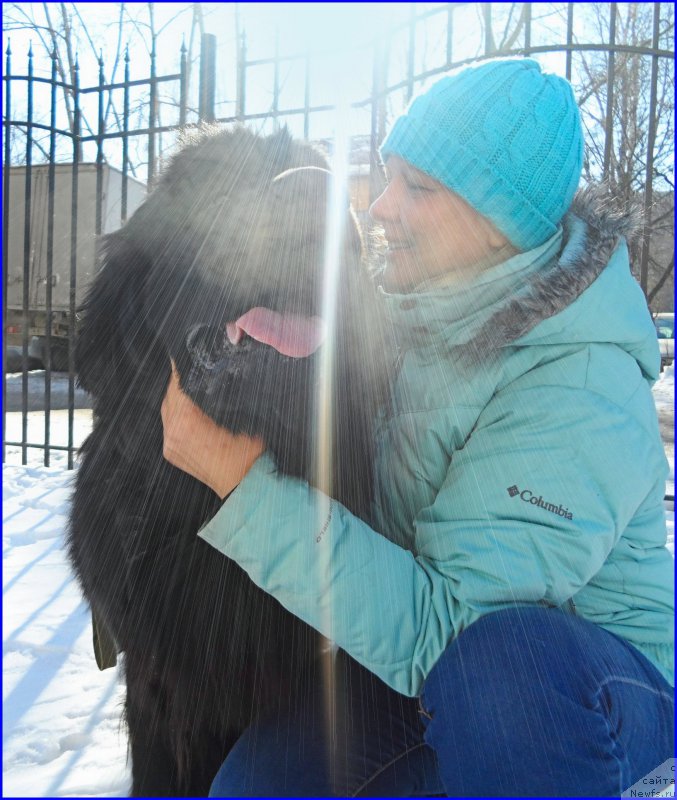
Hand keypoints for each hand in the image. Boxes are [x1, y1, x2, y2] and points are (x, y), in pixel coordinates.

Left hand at [161, 360, 264, 498]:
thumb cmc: (248, 454)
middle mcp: (174, 433)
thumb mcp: (241, 416)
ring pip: (167, 409)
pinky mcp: (170, 452)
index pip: (177, 385)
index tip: (184, 357)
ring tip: (191, 388)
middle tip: (191, 370)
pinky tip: (189, 411)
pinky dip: (176, 414)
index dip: (181, 370)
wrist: (243, 484)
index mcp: (188, 422)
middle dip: (179, 382)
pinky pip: (168, 424)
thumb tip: (215, 375)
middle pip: (169, 395)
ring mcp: (169, 444)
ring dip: (177, 398)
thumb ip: (222, 395)